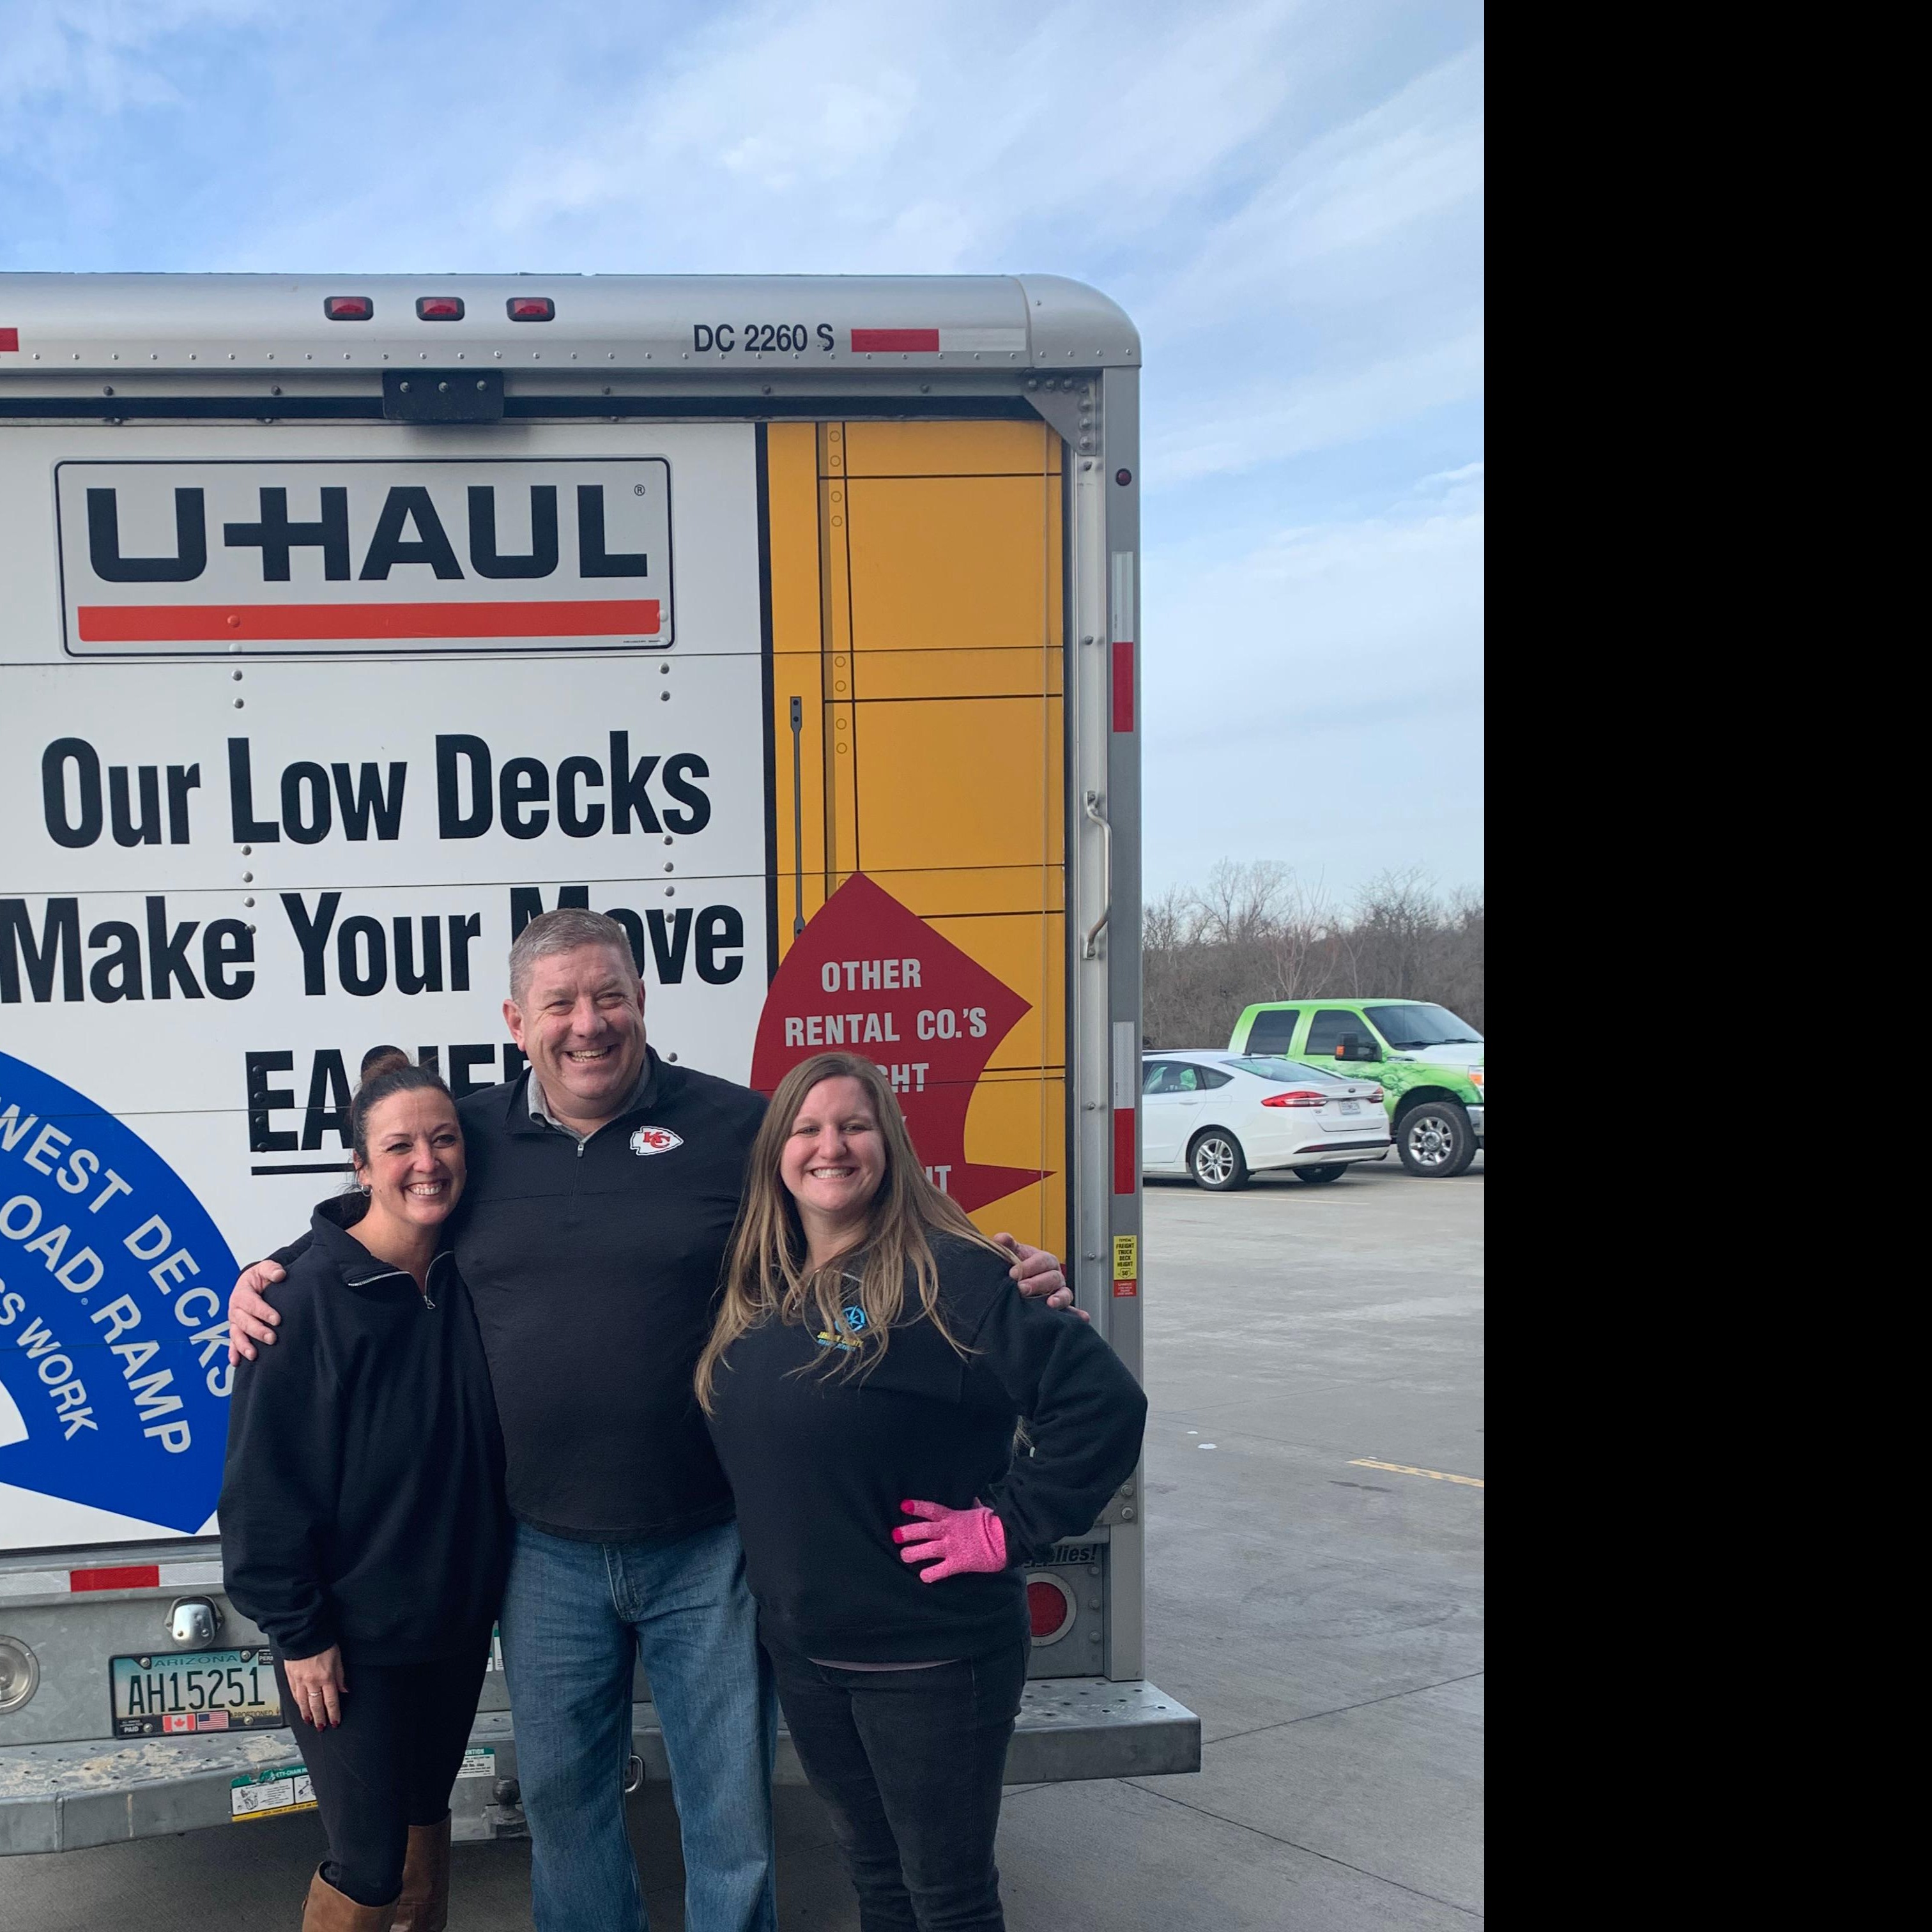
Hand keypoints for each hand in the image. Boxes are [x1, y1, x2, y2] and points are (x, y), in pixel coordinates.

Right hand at [227, 1261, 287, 1364]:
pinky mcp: (237, 1330)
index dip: (264, 1312)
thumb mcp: (265, 1269)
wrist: (252, 1284)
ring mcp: (235, 1321)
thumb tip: (279, 1275)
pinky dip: (233, 1353)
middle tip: (272, 1338)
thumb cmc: (260, 1278)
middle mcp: (235, 1309)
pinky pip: (233, 1343)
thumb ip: (272, 1269)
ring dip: (244, 1345)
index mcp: (242, 1293)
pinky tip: (236, 1362)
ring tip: (254, 1355)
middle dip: (258, 1331)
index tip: (277, 1319)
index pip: (252, 1303)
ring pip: (237, 1335)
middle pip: (245, 1322)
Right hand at [283, 1645, 346, 1728]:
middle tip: (321, 1727)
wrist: (303, 1634)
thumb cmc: (322, 1643)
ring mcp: (300, 1681)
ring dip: (307, 1714)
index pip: (331, 1701)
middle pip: (316, 1705)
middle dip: (320, 1718)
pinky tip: (300, 1707)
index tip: (335, 1722)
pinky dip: (298, 1703)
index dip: (333, 1714)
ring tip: (310, 1722)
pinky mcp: (290, 1677)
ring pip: (303, 1703)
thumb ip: (340, 1676)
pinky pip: (294, 1694)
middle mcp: (312, 1682)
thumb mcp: (337, 1658)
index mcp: (326, 1677)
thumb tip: (344, 1690)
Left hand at [893, 1499, 1007, 1582]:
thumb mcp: (981, 1510)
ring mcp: (951, 1547)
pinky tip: (924, 1576)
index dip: (916, 1507)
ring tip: (904, 1555)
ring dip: (912, 1553)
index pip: (931, 1509)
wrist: (1006, 1538)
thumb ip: (972, 1505)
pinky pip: (938, 1571)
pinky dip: (929, 1575)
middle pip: (922, 1531)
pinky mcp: (957, 1563)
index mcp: (954, 1517)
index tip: (903, 1506)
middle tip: (895, 1535)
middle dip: (907, 1533)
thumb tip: (972, 1498)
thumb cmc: (995, 1523)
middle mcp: (949, 1531)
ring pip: (925, 1551)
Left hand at [994, 1233, 1088, 1323]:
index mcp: (1045, 1260)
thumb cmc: (1019, 1266)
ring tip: (1051, 1304)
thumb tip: (1001, 1238)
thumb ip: (1008, 1246)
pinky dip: (1077, 1314)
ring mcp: (1059, 1292)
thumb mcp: (1013, 1254)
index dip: (1029, 1266)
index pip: (1041, 1260)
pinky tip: (1083, 1318)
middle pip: (1052, 1277)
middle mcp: (1055, 1275)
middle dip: (1037, 1283)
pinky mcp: (1060, 1308)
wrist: (1018, 1282)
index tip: (1013, 1273)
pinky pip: (1071, 1312)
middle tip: (1022, 1289)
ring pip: (1064, 1293)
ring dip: (1059, 1298)